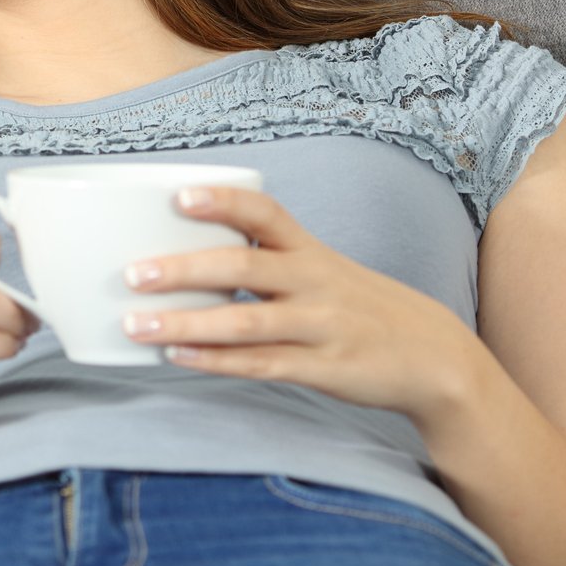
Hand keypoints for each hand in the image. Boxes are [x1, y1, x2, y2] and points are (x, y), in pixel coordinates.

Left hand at [124, 186, 486, 423]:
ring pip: (245, 322)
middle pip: (243, 267)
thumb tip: (180, 250)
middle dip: (183, 269)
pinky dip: (216, 361)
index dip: (222, 201)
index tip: (178, 196)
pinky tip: (177, 356)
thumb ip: (265, 258)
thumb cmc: (356, 306)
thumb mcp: (321, 268)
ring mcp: (320, 327)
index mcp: (310, 250)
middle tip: (131, 273)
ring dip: (185, 322)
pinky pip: (262, 364)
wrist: (435, 357)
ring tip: (135, 323)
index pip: (265, 213)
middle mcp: (314, 282)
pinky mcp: (323, 369)